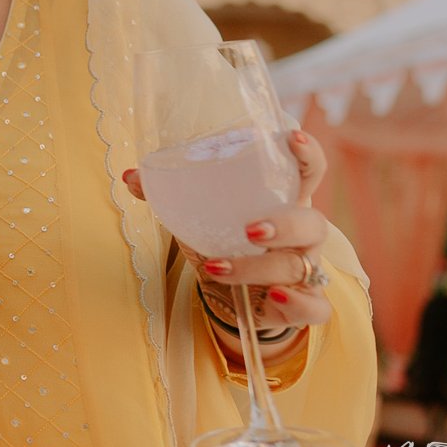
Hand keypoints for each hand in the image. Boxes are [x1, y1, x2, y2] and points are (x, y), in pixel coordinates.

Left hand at [124, 129, 332, 333]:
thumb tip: (131, 176)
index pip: (308, 172)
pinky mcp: (303, 303)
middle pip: (313, 223)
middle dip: (286, 225)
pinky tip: (275, 297)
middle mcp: (301, 235)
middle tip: (250, 228)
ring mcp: (306, 269)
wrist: (239, 292)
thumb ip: (168, 193)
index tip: (290, 138)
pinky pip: (315, 308)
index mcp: (281, 201)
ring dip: (260, 268)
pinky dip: (299, 305)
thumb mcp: (201, 215)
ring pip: (301, 267)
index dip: (307, 154)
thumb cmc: (226, 239)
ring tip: (217, 266)